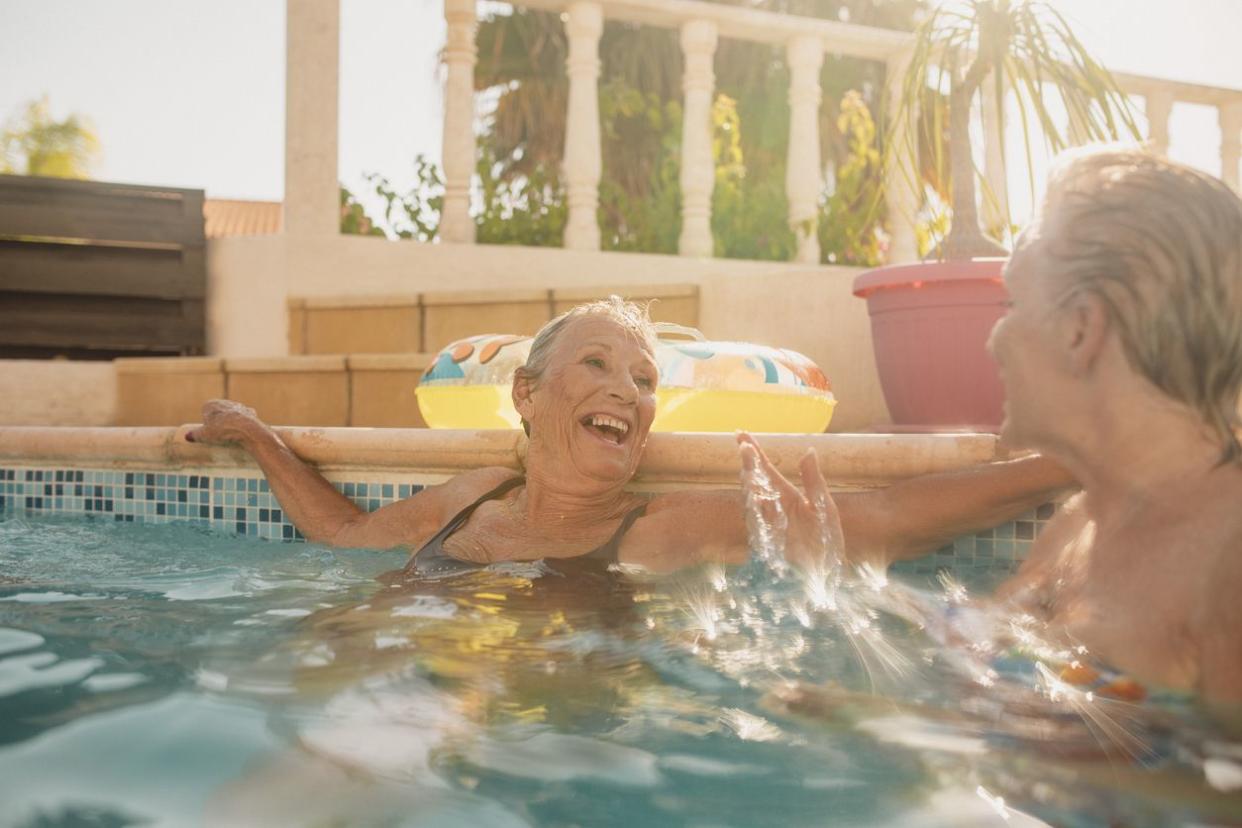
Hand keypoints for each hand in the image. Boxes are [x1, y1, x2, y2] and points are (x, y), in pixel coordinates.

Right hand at [185, 399, 266, 445]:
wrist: (246, 428)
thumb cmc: (222, 430)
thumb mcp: (204, 435)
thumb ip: (195, 434)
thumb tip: (187, 436)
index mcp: (211, 404)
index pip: (205, 413)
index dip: (206, 424)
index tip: (209, 433)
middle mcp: (225, 402)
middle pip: (219, 415)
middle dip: (219, 424)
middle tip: (220, 436)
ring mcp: (239, 407)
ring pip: (232, 417)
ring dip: (231, 424)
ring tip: (231, 436)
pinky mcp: (250, 413)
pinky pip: (244, 421)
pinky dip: (243, 426)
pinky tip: (242, 433)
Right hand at [737, 432, 844, 571]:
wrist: (830, 573)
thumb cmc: (827, 539)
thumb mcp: (824, 506)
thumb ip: (814, 480)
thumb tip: (808, 451)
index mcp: (787, 495)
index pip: (766, 469)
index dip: (753, 452)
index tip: (740, 434)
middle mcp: (774, 508)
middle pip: (755, 482)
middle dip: (750, 466)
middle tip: (746, 448)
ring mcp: (770, 526)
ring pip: (754, 502)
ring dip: (752, 485)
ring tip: (751, 468)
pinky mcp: (770, 544)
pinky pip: (761, 526)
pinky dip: (760, 513)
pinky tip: (760, 498)